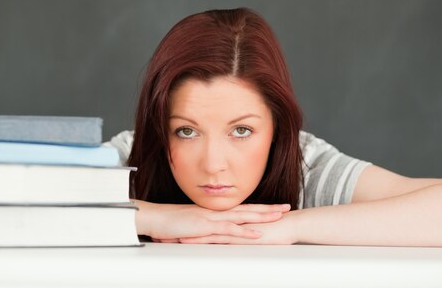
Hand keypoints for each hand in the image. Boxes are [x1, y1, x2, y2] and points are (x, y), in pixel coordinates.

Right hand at [134, 200, 290, 241]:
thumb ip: (204, 229)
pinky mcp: (206, 226)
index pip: (241, 208)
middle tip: (286, 207)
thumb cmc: (169, 224)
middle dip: (268, 209)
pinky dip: (244, 231)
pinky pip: (229, 229)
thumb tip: (214, 234)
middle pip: (247, 209)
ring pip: (242, 216)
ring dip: (262, 216)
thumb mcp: (191, 227)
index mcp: (214, 212)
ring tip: (279, 217)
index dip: (258, 208)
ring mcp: (212, 218)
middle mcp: (216, 212)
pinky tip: (257, 233)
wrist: (154, 217)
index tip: (273, 207)